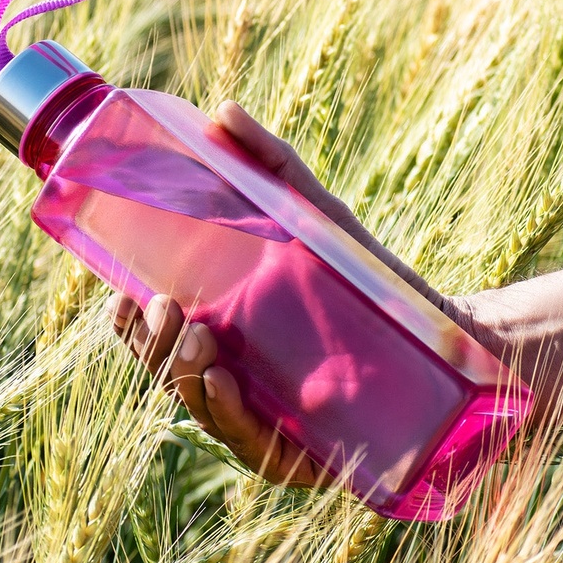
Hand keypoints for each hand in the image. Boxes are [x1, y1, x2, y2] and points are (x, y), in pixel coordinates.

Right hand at [105, 100, 459, 486]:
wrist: (444, 331)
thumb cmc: (368, 277)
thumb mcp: (315, 216)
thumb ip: (271, 164)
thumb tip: (223, 109)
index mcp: (224, 337)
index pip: (159, 342)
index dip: (131, 328)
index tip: (119, 298)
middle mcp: (235, 383)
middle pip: (170, 377)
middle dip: (154, 349)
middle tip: (163, 307)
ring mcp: (267, 422)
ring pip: (204, 410)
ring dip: (184, 376)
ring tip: (194, 333)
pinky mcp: (304, 454)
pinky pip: (254, 445)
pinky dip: (230, 415)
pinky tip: (219, 380)